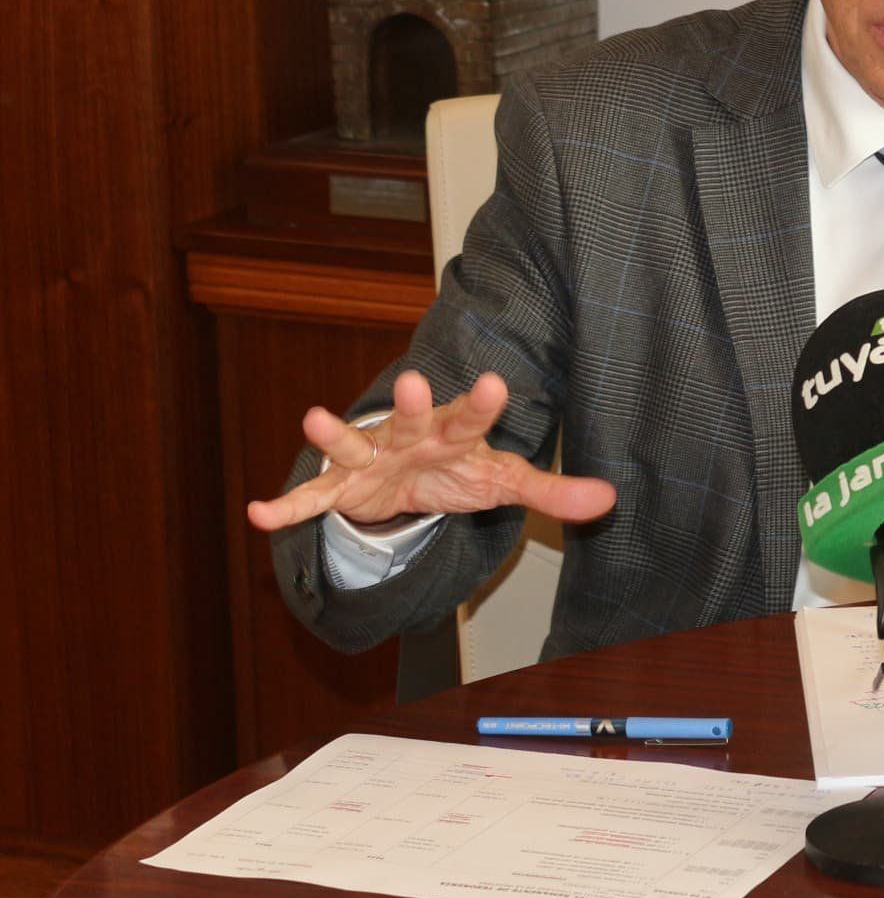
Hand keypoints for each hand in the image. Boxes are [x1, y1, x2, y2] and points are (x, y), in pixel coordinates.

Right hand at [245, 369, 616, 533]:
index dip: (483, 403)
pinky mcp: (341, 488)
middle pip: (415, 420)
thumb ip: (551, 492)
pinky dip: (288, 507)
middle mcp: (412, 437)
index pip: (475, 417)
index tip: (495, 383)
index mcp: (456, 434)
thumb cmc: (458, 469)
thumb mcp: (504, 482)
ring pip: (354, 447)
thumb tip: (609, 500)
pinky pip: (313, 498)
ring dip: (335, 436)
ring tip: (312, 419)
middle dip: (414, 405)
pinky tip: (259, 514)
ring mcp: (373, 459)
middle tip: (416, 384)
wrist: (405, 479)